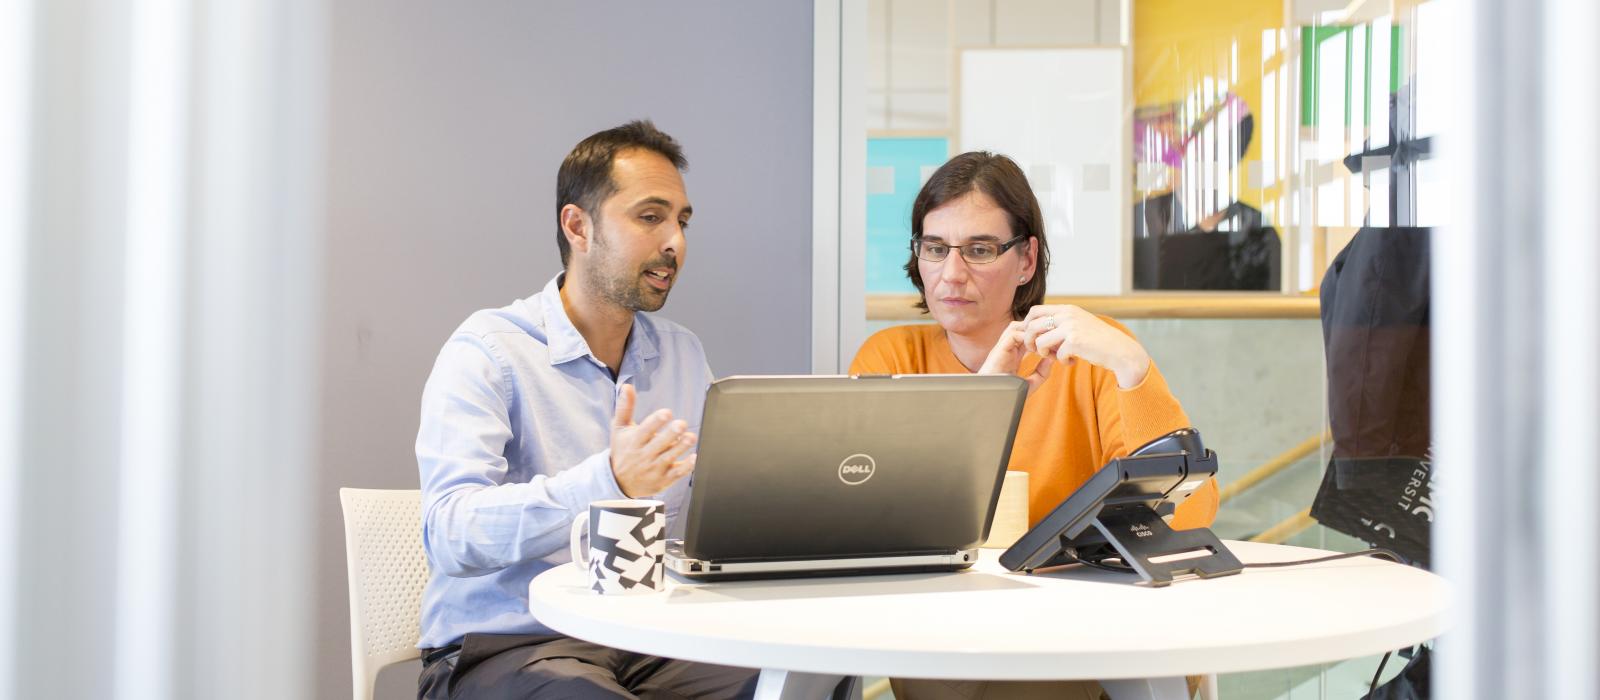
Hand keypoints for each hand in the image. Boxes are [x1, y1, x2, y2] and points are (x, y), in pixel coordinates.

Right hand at [609, 384, 696, 496]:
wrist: (619, 481)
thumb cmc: (622, 450)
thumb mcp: (619, 429)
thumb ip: (625, 408)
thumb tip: (627, 387)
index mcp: (634, 441)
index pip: (645, 430)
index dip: (656, 422)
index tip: (666, 413)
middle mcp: (644, 455)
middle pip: (659, 444)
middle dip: (671, 434)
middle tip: (681, 424)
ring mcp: (654, 468)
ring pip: (669, 457)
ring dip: (681, 447)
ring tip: (691, 437)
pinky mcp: (663, 480)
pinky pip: (676, 474)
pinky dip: (686, 467)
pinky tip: (695, 458)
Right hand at [978, 321, 1054, 394]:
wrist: (990, 401)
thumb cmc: (1006, 396)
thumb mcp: (1029, 385)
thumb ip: (1041, 374)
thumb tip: (1051, 360)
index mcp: (1013, 354)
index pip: (1027, 335)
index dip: (1040, 335)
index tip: (1054, 344)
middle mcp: (1006, 348)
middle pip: (1021, 326)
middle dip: (1036, 329)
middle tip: (1051, 339)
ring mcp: (1001, 348)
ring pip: (1016, 326)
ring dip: (1031, 331)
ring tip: (1043, 343)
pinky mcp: (998, 350)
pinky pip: (1013, 334)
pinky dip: (1026, 338)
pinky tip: (1035, 350)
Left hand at [1018, 305, 1151, 388]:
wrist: (1120, 350)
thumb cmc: (1098, 340)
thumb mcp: (1079, 323)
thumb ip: (1061, 322)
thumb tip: (1036, 327)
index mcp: (1067, 309)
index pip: (1035, 311)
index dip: (1028, 326)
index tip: (1033, 338)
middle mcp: (1067, 314)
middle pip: (1032, 326)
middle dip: (1030, 342)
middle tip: (1038, 352)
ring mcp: (1071, 327)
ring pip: (1040, 342)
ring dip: (1044, 354)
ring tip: (1056, 358)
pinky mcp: (1075, 341)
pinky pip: (1056, 355)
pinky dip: (1062, 362)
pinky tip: (1072, 362)